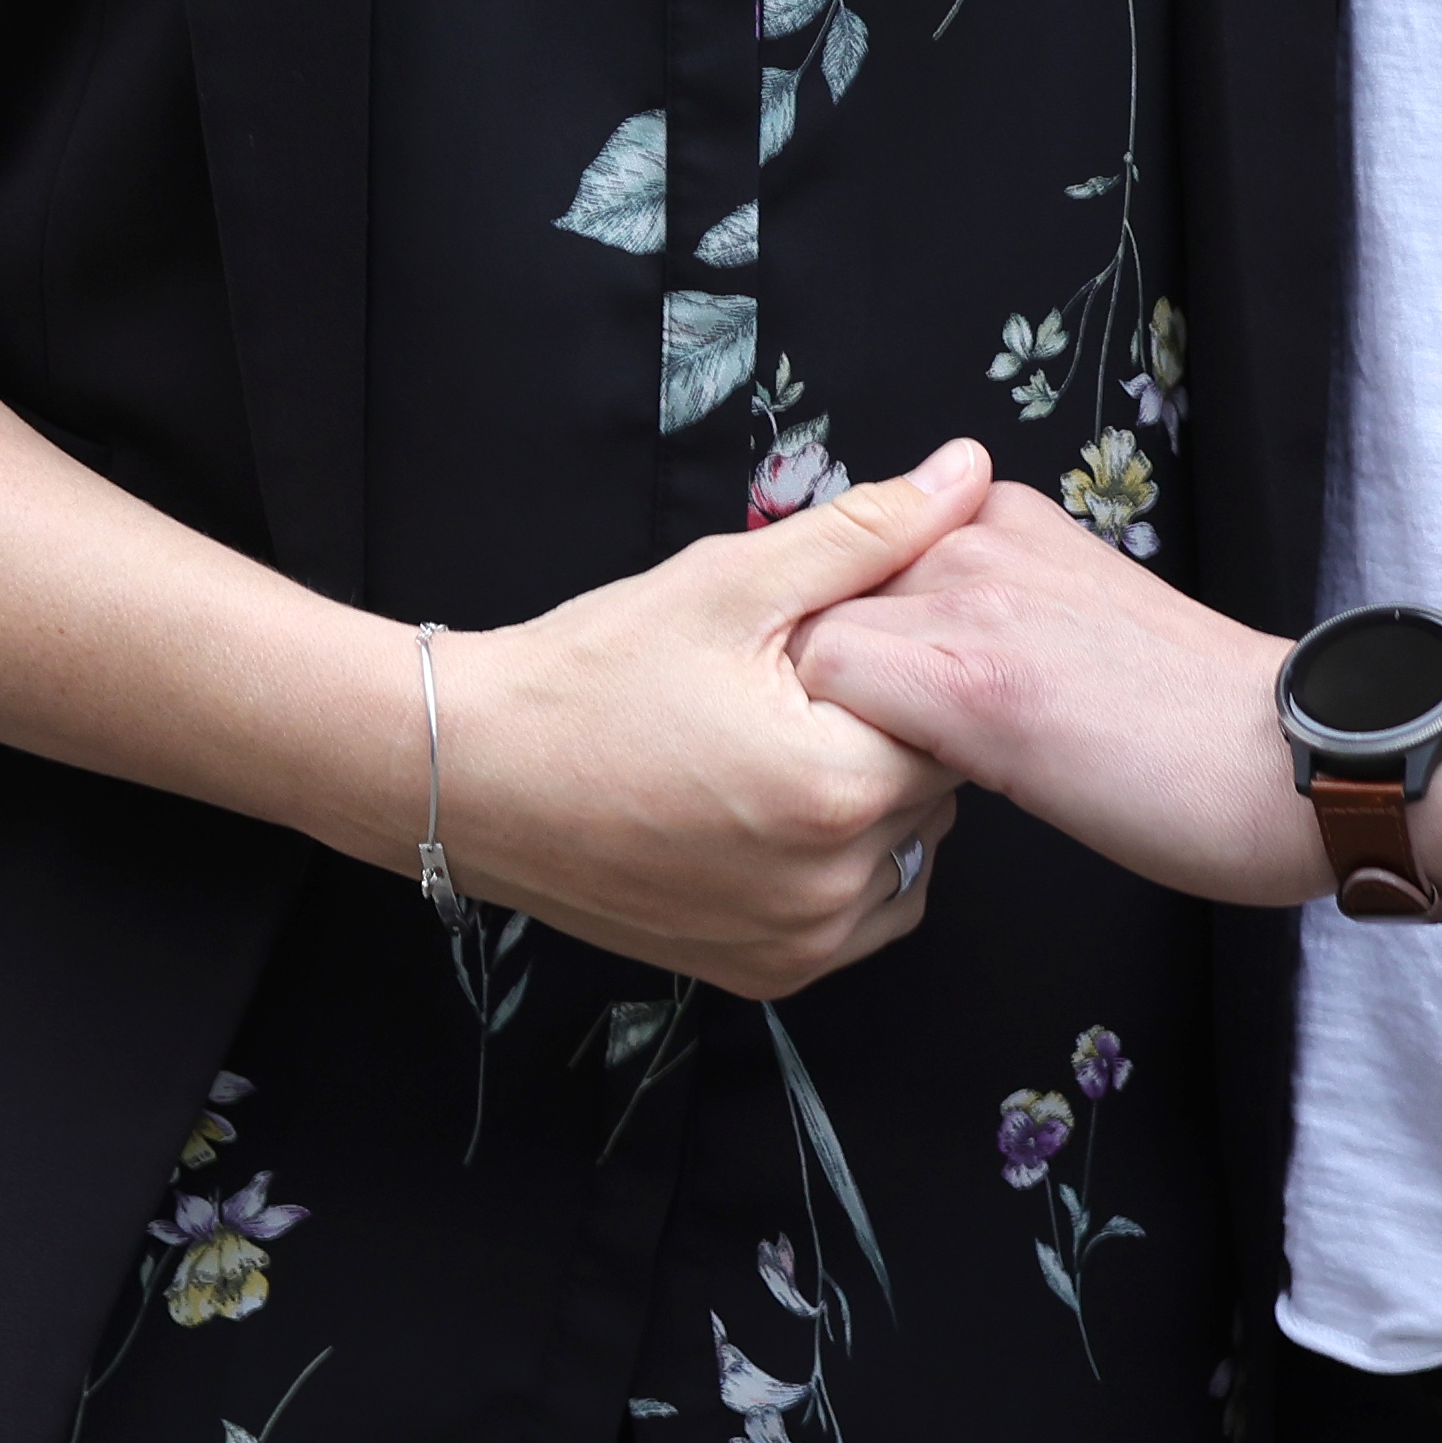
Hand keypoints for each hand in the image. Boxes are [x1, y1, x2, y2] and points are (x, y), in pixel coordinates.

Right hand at [422, 440, 991, 998]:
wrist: (473, 773)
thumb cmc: (590, 674)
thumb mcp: (730, 582)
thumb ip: (865, 532)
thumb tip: (969, 471)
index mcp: (838, 787)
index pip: (955, 716)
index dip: (909, 665)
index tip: (848, 642)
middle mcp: (831, 886)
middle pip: (935, 789)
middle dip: (893, 729)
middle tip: (807, 688)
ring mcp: (799, 942)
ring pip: (907, 854)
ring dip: (876, 801)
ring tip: (787, 744)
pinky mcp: (766, 972)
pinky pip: (862, 915)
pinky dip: (846, 867)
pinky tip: (779, 809)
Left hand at [795, 484, 1324, 906]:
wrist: (1293, 761)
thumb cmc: (1194, 727)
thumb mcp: (1074, 626)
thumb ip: (987, 614)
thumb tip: (903, 661)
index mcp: (1005, 515)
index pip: (855, 561)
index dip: (849, 646)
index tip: (869, 712)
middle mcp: (976, 532)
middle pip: (822, 592)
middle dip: (823, 675)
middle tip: (865, 755)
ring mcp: (970, 597)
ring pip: (812, 637)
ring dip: (826, 714)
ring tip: (884, 782)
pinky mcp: (966, 678)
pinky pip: (828, 684)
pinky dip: (834, 747)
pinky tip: (901, 796)